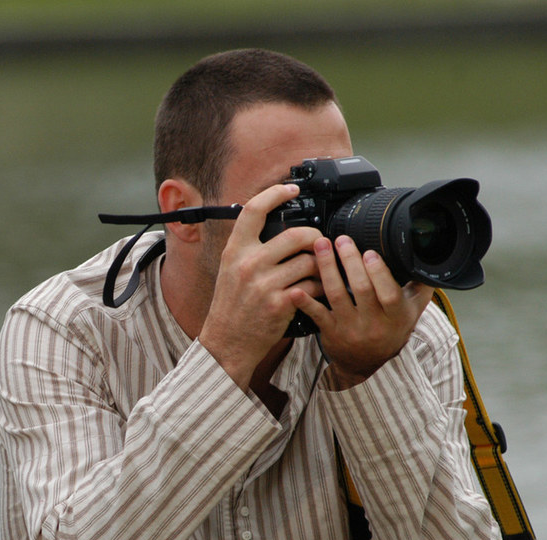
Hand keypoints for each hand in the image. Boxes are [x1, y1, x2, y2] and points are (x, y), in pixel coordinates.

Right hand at [198, 183, 323, 389]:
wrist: (227, 342)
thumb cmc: (231, 306)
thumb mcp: (230, 270)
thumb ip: (249, 247)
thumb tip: (276, 224)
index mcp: (234, 251)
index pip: (254, 210)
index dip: (275, 193)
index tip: (291, 189)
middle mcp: (248, 263)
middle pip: (296, 234)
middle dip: (315, 237)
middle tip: (318, 242)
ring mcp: (265, 284)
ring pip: (310, 261)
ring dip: (320, 266)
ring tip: (317, 272)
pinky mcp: (281, 303)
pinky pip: (313, 286)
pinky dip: (320, 288)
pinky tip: (316, 291)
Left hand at [291, 235, 433, 387]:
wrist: (369, 365)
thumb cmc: (390, 331)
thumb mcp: (412, 312)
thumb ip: (420, 286)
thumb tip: (429, 258)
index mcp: (396, 317)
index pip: (389, 295)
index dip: (379, 273)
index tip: (370, 252)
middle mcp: (373, 324)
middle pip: (361, 290)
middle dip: (350, 262)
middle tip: (342, 240)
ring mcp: (350, 328)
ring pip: (337, 295)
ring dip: (327, 269)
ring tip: (321, 246)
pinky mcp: (330, 332)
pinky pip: (317, 315)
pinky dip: (305, 302)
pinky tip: (296, 289)